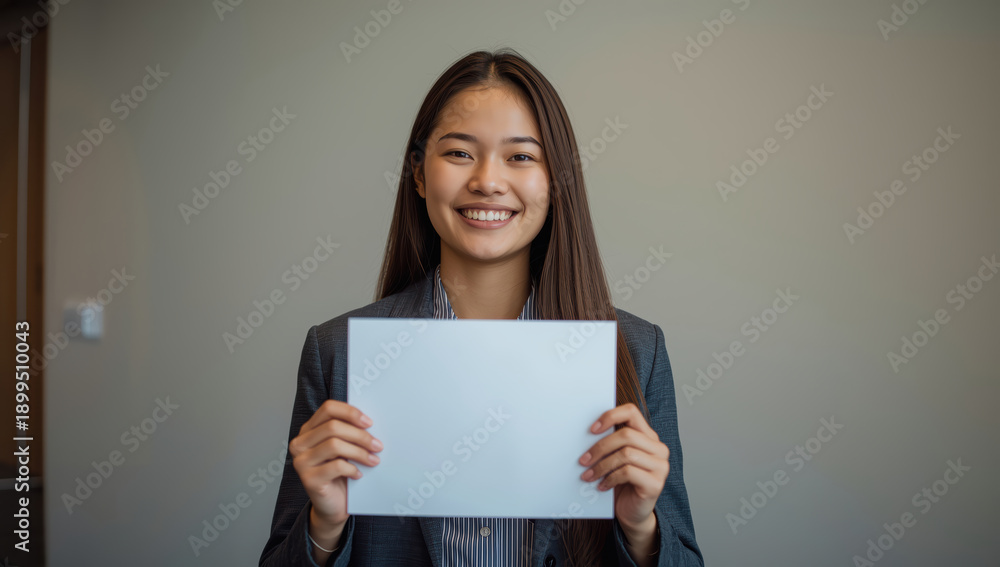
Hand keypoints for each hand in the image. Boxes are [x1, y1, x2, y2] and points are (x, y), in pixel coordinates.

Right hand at [289, 400, 382, 529]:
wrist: (333, 505)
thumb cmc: (341, 473)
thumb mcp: (345, 448)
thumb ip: (350, 432)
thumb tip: (370, 422)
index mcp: (308, 430)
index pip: (328, 409)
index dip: (350, 412)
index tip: (369, 423)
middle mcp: (300, 443)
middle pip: (333, 427)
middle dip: (360, 435)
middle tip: (378, 445)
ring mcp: (301, 461)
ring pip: (334, 445)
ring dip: (359, 452)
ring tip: (373, 460)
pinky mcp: (308, 479)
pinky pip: (336, 466)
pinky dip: (352, 469)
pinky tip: (358, 474)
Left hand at [578, 402, 668, 531]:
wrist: (632, 514)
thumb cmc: (621, 483)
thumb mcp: (615, 459)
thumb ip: (610, 444)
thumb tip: (586, 433)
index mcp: (649, 437)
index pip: (631, 412)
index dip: (610, 416)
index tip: (592, 429)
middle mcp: (658, 449)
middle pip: (626, 435)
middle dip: (600, 447)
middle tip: (583, 460)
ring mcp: (660, 466)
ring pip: (626, 454)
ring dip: (601, 465)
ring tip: (588, 475)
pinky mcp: (656, 483)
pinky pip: (628, 472)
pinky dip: (610, 478)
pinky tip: (602, 486)